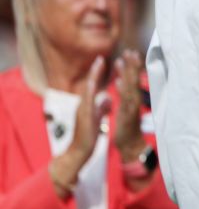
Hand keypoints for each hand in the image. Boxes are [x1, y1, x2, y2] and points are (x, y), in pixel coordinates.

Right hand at [53, 57, 109, 180]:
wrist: (80, 151)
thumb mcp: (97, 118)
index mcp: (88, 104)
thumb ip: (101, 107)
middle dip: (96, 70)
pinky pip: (86, 102)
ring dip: (92, 77)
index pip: (94, 86)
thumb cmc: (88, 135)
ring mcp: (82, 110)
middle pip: (90, 84)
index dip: (99, 74)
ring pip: (87, 90)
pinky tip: (91, 84)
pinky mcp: (83, 117)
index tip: (104, 60)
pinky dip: (89, 93)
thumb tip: (107, 97)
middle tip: (101, 57)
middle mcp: (84, 104)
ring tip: (98, 64)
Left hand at [112, 50, 146, 160]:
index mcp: (133, 98)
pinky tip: (118, 82)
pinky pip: (124, 101)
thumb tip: (121, 81)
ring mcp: (132, 107)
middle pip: (134, 79)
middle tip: (130, 51)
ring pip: (130, 87)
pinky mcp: (127, 115)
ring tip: (123, 61)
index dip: (132, 66)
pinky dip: (122, 90)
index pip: (133, 78)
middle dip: (132, 65)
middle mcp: (134, 100)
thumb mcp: (126, 107)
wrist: (130, 144)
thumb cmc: (128, 126)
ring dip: (127, 74)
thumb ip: (125, 94)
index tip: (131, 53)